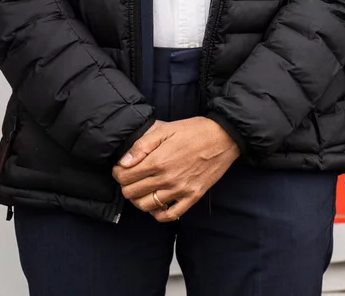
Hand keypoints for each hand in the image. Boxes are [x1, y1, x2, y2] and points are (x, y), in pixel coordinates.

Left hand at [113, 117, 239, 221]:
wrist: (225, 137)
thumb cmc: (195, 131)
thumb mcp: (167, 129)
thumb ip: (142, 145)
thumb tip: (124, 162)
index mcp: (158, 161)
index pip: (124, 177)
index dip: (119, 173)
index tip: (123, 168)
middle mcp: (167, 179)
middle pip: (131, 193)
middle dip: (127, 185)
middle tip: (133, 177)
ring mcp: (180, 190)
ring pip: (145, 206)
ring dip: (139, 199)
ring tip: (144, 189)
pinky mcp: (192, 196)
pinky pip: (169, 215)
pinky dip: (158, 214)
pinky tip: (158, 204)